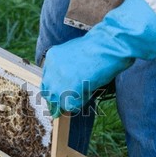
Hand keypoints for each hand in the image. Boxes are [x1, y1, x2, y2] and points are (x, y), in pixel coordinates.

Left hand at [41, 0, 155, 117]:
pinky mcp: (69, 90)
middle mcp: (51, 69)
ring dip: (68, 103)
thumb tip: (67, 85)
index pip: (46, 79)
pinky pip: (71, 105)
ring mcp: (58, 80)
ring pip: (57, 101)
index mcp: (51, 57)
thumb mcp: (75, 54)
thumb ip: (66, 68)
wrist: (108, 44)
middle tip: (59, 111)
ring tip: (81, 96)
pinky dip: (79, 103)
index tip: (58, 97)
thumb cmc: (98, 48)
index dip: (53, 90)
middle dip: (55, 102)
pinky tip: (88, 93)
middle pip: (47, 93)